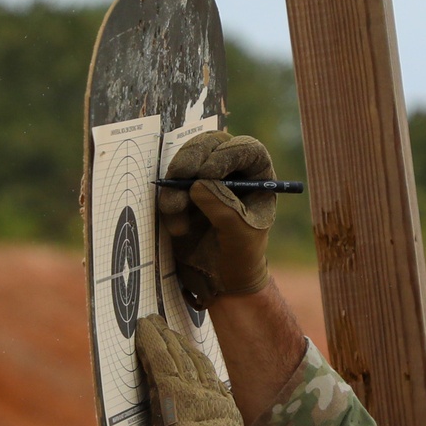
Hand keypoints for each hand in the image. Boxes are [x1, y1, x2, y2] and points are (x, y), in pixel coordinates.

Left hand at [135, 315, 246, 425]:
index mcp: (223, 407)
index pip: (209, 376)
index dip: (197, 360)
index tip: (189, 350)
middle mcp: (208, 392)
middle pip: (193, 359)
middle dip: (179, 343)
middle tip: (167, 328)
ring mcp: (188, 388)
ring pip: (175, 354)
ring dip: (164, 337)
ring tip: (155, 323)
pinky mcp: (168, 387)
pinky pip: (159, 357)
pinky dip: (151, 341)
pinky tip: (144, 328)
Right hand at [158, 132, 276, 308]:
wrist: (220, 281)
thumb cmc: (242, 257)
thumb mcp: (240, 237)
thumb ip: (224, 210)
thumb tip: (199, 184)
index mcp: (257, 176)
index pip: (246, 149)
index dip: (226, 154)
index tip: (208, 172)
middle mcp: (231, 171)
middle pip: (210, 145)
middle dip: (191, 157)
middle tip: (179, 175)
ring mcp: (205, 180)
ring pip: (185, 162)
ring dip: (175, 184)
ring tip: (175, 213)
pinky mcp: (183, 193)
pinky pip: (170, 185)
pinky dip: (168, 202)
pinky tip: (178, 229)